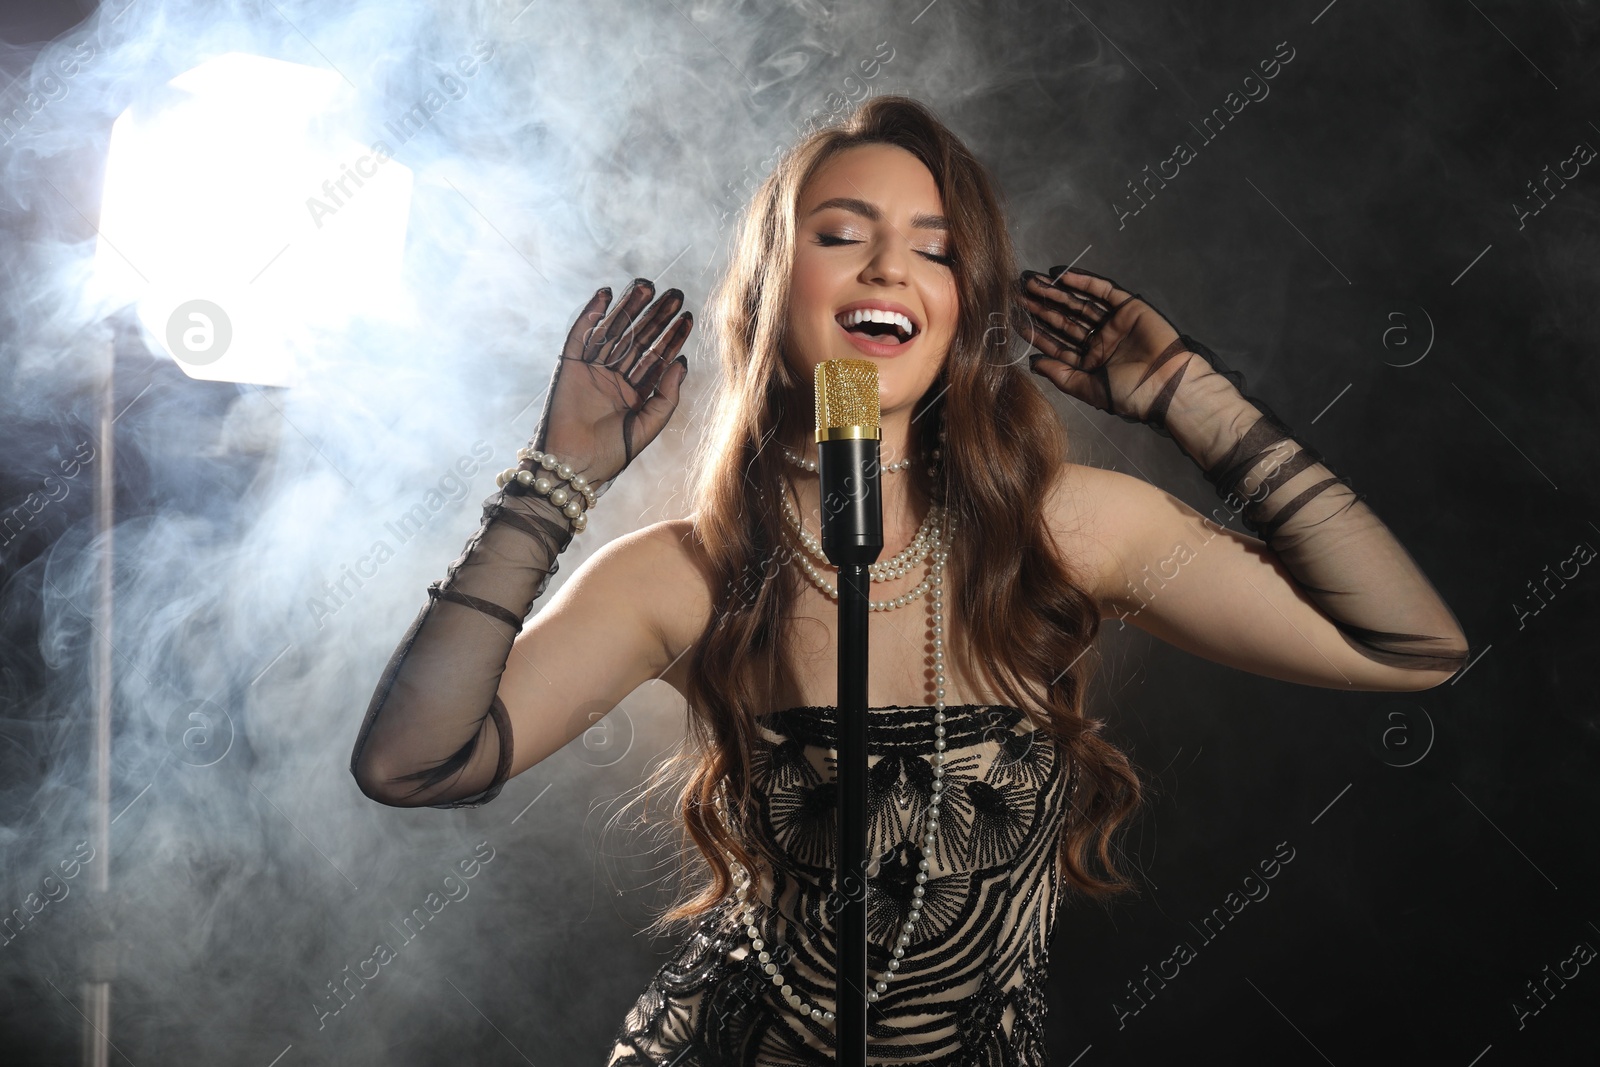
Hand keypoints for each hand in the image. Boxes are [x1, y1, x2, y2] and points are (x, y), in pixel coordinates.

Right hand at [529, 278, 692, 490]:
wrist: (574, 467)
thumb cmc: (611, 455)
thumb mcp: (648, 425)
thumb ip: (666, 396)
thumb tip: (681, 362)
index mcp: (633, 393)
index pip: (656, 358)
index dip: (672, 338)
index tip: (688, 318)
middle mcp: (613, 378)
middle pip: (637, 340)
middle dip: (656, 318)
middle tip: (675, 294)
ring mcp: (591, 370)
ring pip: (613, 332)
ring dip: (628, 309)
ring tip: (647, 286)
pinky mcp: (568, 367)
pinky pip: (580, 335)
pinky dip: (591, 315)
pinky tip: (606, 294)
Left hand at [1018, 265, 1194, 425]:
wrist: (1166, 386)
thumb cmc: (1130, 394)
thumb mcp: (1088, 388)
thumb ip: (1061, 375)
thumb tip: (1033, 363)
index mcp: (1090, 361)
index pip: (1057, 343)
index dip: (1036, 332)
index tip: (1014, 321)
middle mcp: (1100, 340)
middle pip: (1064, 320)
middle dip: (1041, 308)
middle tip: (1016, 295)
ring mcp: (1113, 323)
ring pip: (1079, 304)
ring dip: (1056, 293)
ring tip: (1032, 284)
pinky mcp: (1129, 308)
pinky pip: (1103, 291)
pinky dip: (1083, 282)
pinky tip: (1061, 276)